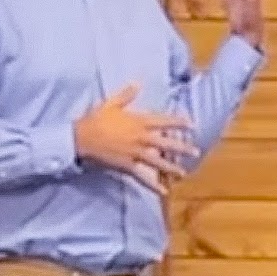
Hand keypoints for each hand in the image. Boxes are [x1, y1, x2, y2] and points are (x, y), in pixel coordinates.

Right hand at [74, 84, 194, 195]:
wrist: (80, 137)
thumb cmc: (95, 119)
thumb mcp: (111, 103)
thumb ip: (126, 95)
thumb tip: (137, 83)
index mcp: (139, 122)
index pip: (164, 121)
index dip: (179, 122)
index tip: (191, 124)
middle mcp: (141, 138)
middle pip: (166, 144)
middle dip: (182, 148)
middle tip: (195, 152)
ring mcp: (135, 153)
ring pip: (158, 162)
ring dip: (172, 168)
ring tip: (183, 173)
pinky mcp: (127, 166)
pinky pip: (143, 177)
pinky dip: (153, 185)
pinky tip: (164, 191)